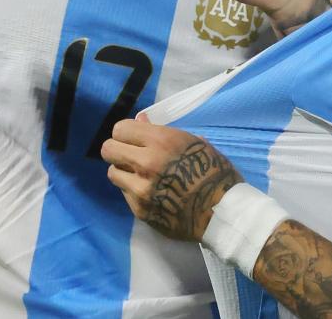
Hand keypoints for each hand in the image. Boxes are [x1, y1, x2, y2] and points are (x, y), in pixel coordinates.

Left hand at [102, 117, 241, 241]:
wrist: (223, 213)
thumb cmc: (214, 172)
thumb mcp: (192, 142)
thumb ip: (161, 131)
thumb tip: (140, 120)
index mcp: (161, 141)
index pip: (120, 129)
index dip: (126, 133)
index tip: (134, 139)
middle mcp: (146, 163)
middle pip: (108, 149)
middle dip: (118, 150)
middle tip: (130, 156)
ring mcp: (141, 189)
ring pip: (112, 172)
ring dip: (124, 172)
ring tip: (140, 176)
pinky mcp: (140, 210)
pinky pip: (125, 194)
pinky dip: (133, 191)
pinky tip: (152, 193)